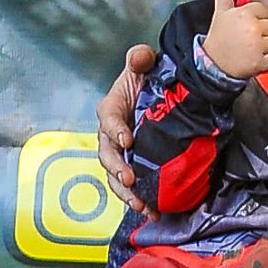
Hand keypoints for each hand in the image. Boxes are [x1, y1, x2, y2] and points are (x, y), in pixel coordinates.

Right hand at [96, 44, 156, 206]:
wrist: (160, 94)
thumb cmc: (146, 78)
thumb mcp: (144, 63)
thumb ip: (140, 58)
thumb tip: (139, 57)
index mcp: (110, 109)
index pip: (108, 119)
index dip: (115, 130)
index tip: (127, 139)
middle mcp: (111, 134)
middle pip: (107, 154)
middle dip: (116, 168)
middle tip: (129, 178)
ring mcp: (121, 153)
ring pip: (115, 176)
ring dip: (125, 192)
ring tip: (139, 203)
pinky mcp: (133, 165)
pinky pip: (130, 186)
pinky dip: (138, 199)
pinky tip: (150, 210)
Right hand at [204, 0, 267, 78]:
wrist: (212, 64)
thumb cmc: (219, 36)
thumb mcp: (221, 12)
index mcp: (245, 13)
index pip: (266, 11)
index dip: (258, 19)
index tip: (247, 26)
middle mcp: (252, 27)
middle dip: (264, 34)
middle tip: (248, 39)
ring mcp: (256, 45)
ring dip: (266, 48)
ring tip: (250, 49)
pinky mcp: (259, 62)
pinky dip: (265, 61)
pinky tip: (252, 59)